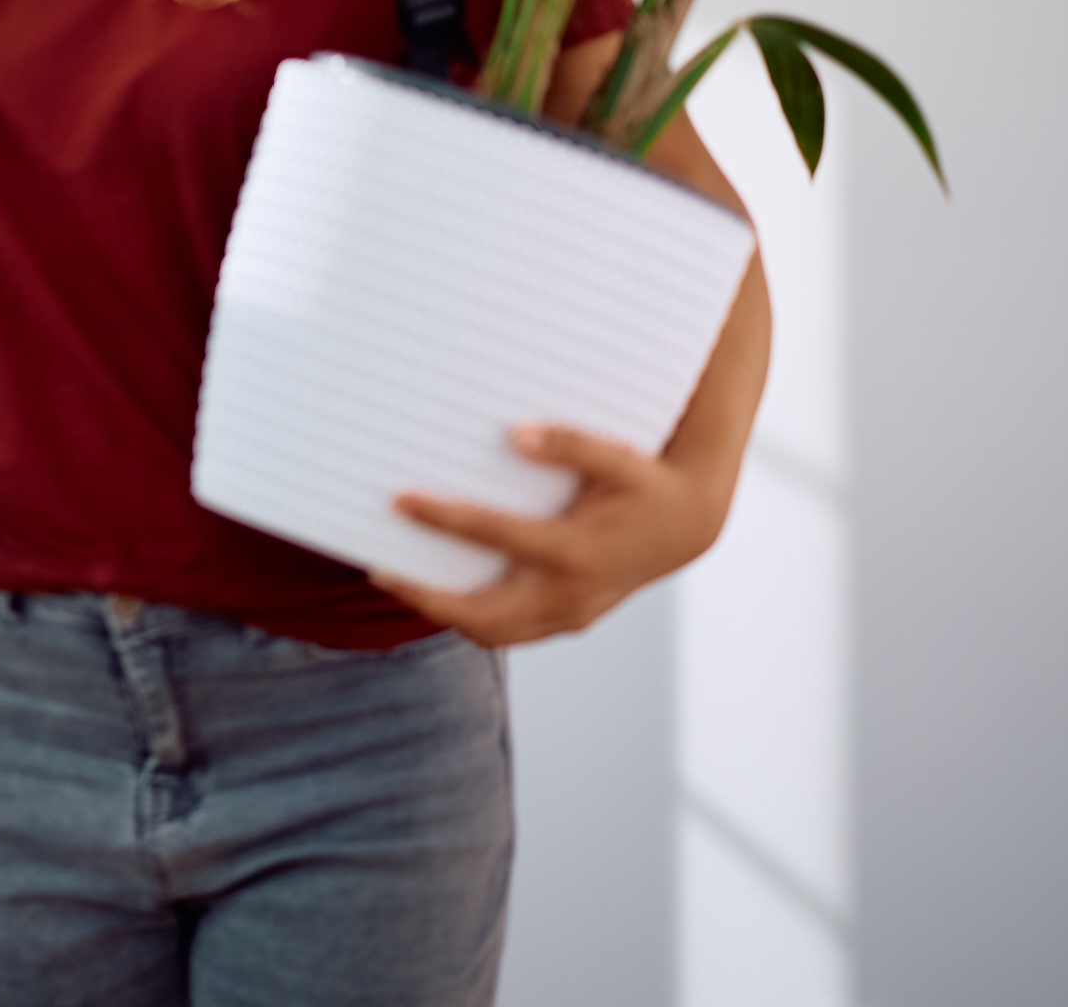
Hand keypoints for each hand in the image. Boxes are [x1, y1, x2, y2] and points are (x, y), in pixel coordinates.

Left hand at [374, 422, 726, 646]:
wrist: (688, 526)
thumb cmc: (647, 484)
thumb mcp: (618, 456)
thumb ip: (570, 443)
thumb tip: (514, 434)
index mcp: (576, 552)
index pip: (495, 537)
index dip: (443, 519)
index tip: (400, 501)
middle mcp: (570, 595)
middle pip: (481, 614)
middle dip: (425, 596)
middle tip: (379, 568)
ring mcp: (569, 616)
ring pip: (492, 633)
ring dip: (442, 612)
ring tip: (399, 580)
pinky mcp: (569, 622)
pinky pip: (509, 632)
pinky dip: (472, 617)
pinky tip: (443, 589)